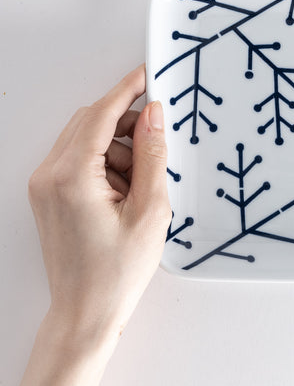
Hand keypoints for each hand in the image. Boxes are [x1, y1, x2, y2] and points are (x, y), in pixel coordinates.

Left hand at [27, 65, 170, 350]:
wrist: (86, 312)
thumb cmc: (117, 271)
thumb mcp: (150, 209)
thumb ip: (151, 155)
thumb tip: (154, 115)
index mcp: (71, 177)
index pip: (100, 115)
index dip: (127, 90)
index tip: (148, 74)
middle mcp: (49, 175)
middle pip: (89, 122)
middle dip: (126, 124)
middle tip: (157, 139)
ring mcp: (44, 186)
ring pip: (86, 140)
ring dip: (118, 148)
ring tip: (141, 185)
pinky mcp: (49, 195)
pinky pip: (79, 160)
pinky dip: (106, 164)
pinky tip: (126, 191)